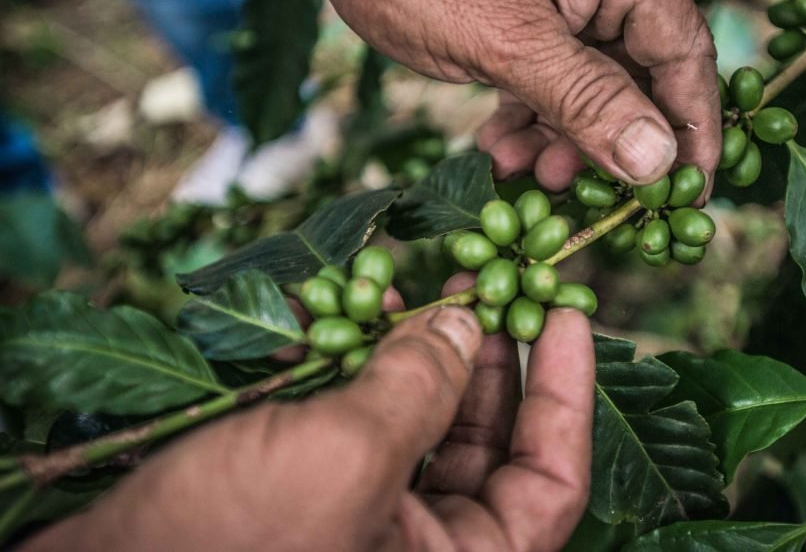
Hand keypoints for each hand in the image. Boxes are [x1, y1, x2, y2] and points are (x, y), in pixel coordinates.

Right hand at [22, 276, 594, 551]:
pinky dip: (364, 371)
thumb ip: (419, 389)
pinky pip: (362, 426)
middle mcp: (421, 549)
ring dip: (424, 355)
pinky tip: (355, 318)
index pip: (552, 484)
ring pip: (423, 429)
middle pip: (489, 447)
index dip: (569, 394)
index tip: (570, 315)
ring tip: (424, 292)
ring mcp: (367, 523)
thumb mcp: (345, 455)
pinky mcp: (315, 497)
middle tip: (490, 286)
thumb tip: (466, 324)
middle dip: (489, 359)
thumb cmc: (230, 540)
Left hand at [221, 0, 720, 190]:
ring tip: (527, 177)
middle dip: (613, 142)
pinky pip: (551, 72)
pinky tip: (500, 148)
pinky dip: (532, 115)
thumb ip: (587, 101)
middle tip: (584, 195)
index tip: (684, 199)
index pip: (684, 54)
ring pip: (592, 82)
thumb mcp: (504, 41)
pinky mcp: (527, 7)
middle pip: (640, 74)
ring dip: (564, 137)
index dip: (692, 132)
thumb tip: (658, 163)